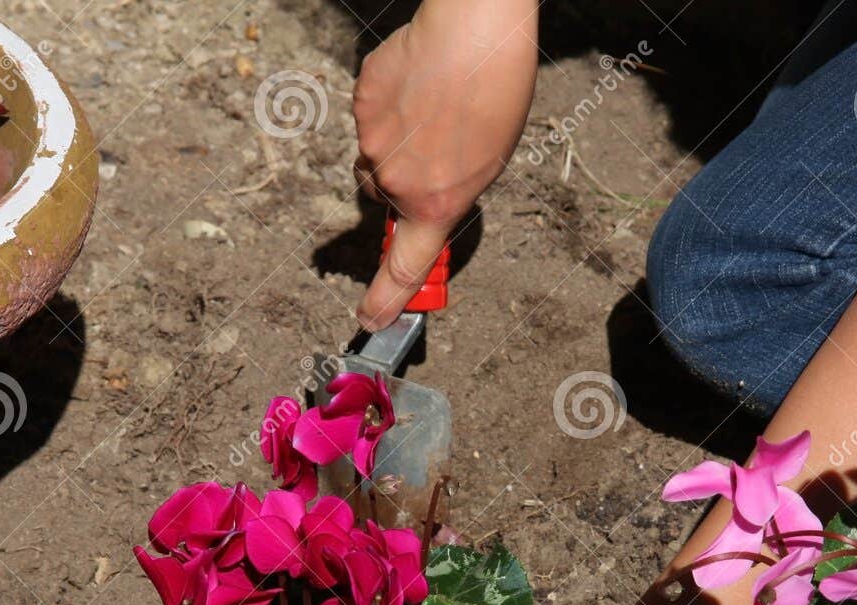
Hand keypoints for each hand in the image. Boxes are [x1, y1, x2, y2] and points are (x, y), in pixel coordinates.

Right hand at [352, 0, 537, 329]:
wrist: (473, 32)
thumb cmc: (495, 94)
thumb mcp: (487, 162)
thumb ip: (448, 190)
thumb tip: (422, 195)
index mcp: (436, 203)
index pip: (404, 267)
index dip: (385, 298)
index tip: (371, 319)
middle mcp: (397, 181)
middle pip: (383, 194)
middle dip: (401, 180)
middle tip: (433, 147)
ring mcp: (373, 142)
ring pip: (374, 154)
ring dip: (394, 142)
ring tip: (430, 108)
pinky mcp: (361, 103)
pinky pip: (369, 116)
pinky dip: (387, 106)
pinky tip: (416, 84)